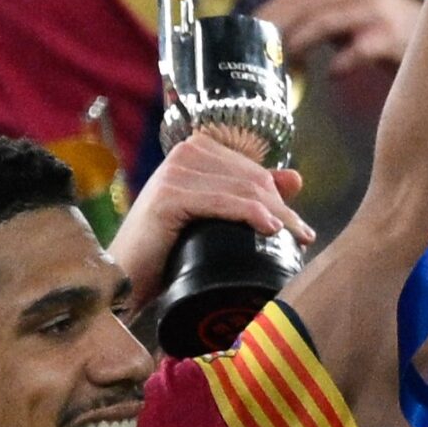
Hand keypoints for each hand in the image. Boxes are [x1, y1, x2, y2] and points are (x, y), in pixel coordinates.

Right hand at [109, 127, 311, 312]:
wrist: (124, 276)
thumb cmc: (169, 249)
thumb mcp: (214, 216)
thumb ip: (250, 193)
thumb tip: (297, 178)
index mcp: (197, 150)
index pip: (253, 170)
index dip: (280, 198)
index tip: (300, 228)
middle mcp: (185, 153)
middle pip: (251, 179)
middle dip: (283, 209)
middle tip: (304, 238)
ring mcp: (174, 171)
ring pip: (243, 190)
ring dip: (276, 215)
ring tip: (296, 239)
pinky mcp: (168, 195)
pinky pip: (222, 202)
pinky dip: (250, 215)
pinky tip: (270, 229)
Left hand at [263, 0, 420, 78]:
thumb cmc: (381, 30)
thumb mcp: (346, 13)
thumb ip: (314, 17)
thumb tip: (266, 33)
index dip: (269, 13)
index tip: (245, 34)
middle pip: (305, 4)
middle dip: (276, 29)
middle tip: (256, 53)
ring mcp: (377, 7)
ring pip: (325, 21)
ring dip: (299, 44)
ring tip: (284, 64)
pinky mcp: (391, 34)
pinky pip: (358, 48)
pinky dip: (341, 63)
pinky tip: (332, 74)